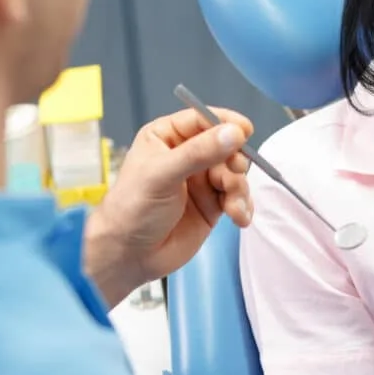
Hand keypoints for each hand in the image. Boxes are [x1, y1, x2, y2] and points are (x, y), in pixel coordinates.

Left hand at [84, 108, 253, 305]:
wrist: (129, 256)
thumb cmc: (132, 209)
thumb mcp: (162, 175)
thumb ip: (199, 153)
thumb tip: (233, 133)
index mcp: (168, 137)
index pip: (203, 119)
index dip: (225, 123)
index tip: (244, 131)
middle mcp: (187, 155)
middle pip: (226, 146)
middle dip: (234, 162)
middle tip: (233, 174)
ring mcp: (201, 180)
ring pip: (235, 173)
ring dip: (239, 189)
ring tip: (233, 207)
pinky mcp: (212, 204)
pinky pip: (237, 197)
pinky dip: (243, 205)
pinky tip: (239, 217)